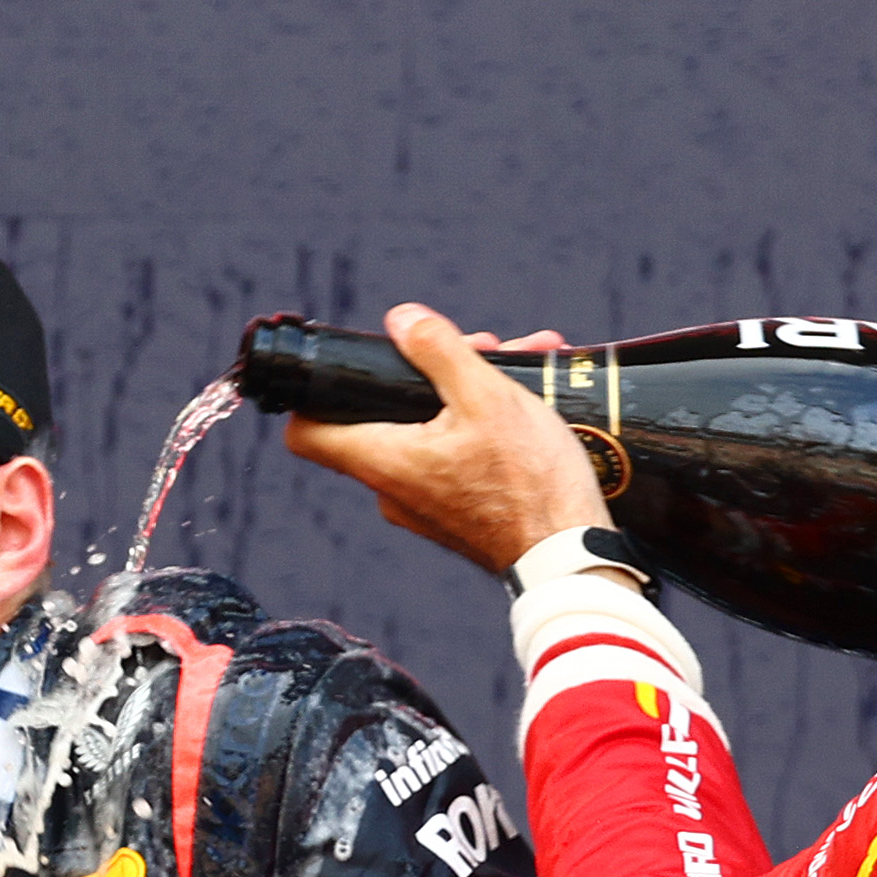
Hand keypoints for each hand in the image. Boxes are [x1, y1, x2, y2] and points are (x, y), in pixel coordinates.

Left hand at [279, 303, 607, 577]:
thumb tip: (402, 319)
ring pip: (428, 430)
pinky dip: (481, 423)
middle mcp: (391, 491)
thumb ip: (438, 351)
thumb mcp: (487, 397)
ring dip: (466, 391)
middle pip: (382, 416)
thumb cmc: (529, 484)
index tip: (347, 368)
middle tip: (478, 348)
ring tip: (517, 361)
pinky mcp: (455, 514)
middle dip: (428, 372)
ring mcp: (423, 506)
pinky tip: (528, 399)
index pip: (306, 433)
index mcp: (383, 462)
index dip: (316, 393)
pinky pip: (453, 456)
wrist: (570, 556)